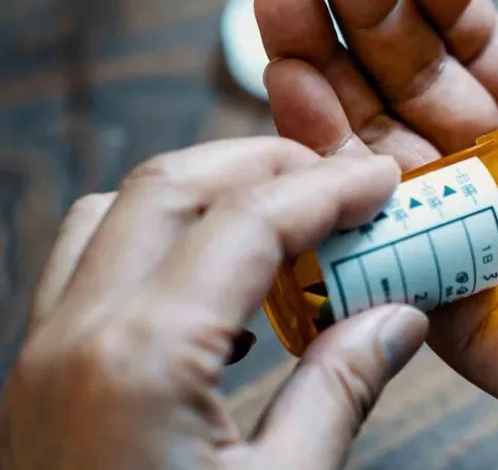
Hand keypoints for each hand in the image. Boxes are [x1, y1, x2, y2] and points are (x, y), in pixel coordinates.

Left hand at [0, 139, 427, 469]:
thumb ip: (341, 390)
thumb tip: (402, 317)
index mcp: (143, 358)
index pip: (248, 220)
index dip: (328, 188)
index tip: (384, 178)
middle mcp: (77, 335)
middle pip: (170, 186)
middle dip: (261, 165)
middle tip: (339, 182)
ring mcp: (43, 355)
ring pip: (115, 214)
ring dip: (203, 196)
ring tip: (284, 220)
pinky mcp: (39, 380)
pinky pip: (90, 269)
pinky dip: (161, 245)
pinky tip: (224, 298)